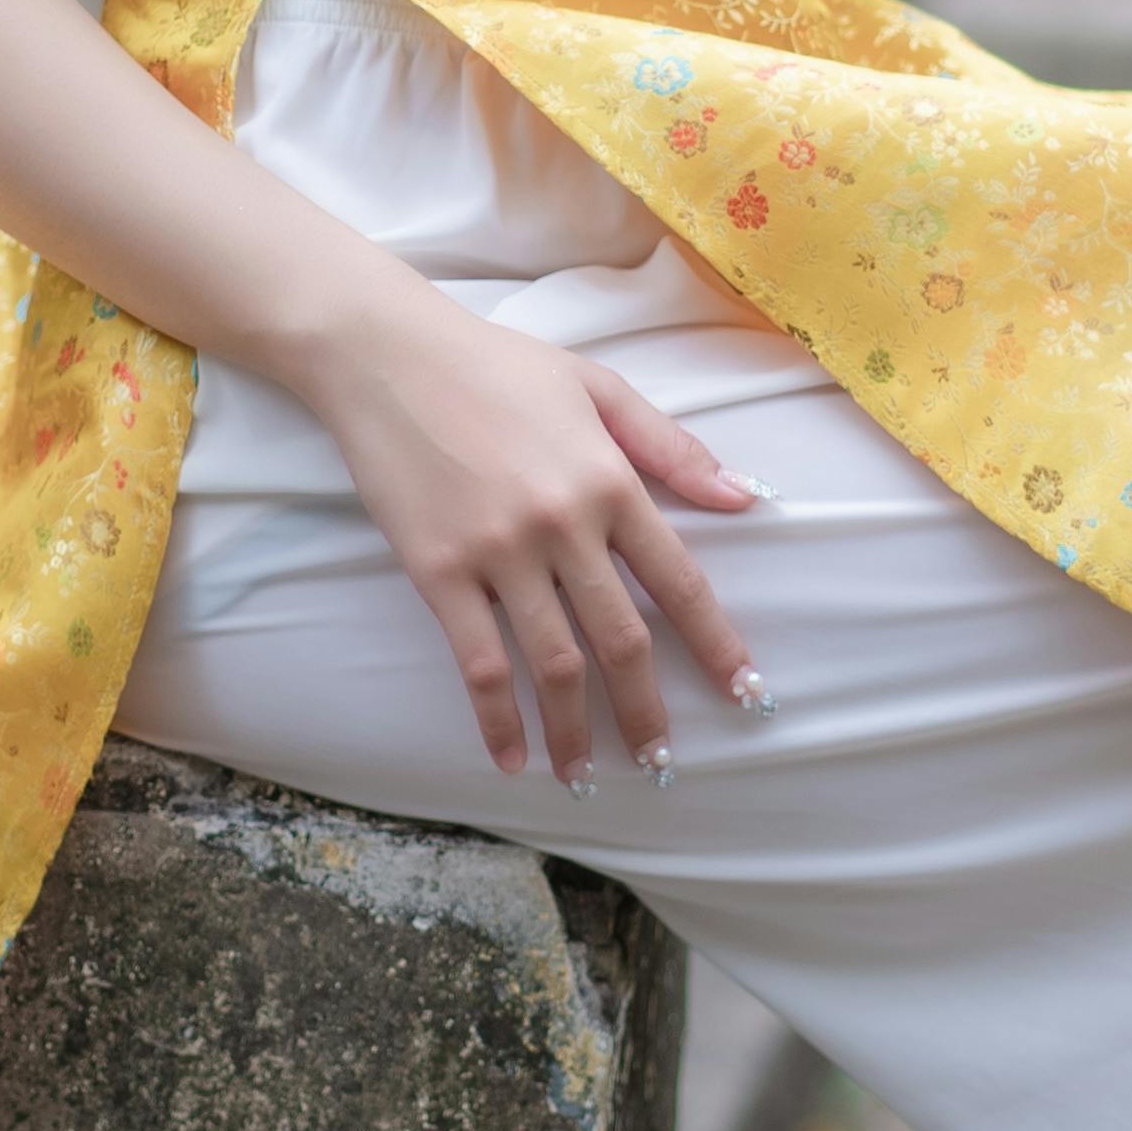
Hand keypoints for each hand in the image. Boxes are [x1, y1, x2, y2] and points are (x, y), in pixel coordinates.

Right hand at [298, 282, 769, 786]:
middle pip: (622, 639)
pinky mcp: (439, 571)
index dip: (714, 643)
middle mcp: (563, 525)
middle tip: (662, 760)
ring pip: (553, 664)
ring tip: (587, 775)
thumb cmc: (496, 365)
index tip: (744, 692)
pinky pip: (478, 663)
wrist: (386, 355)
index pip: (679, 580)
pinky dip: (498, 719)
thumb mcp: (598, 386)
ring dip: (576, 730)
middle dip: (647, 710)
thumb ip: (671, 447)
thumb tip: (745, 497)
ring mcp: (499, 553)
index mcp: (610, 480)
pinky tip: (512, 758)